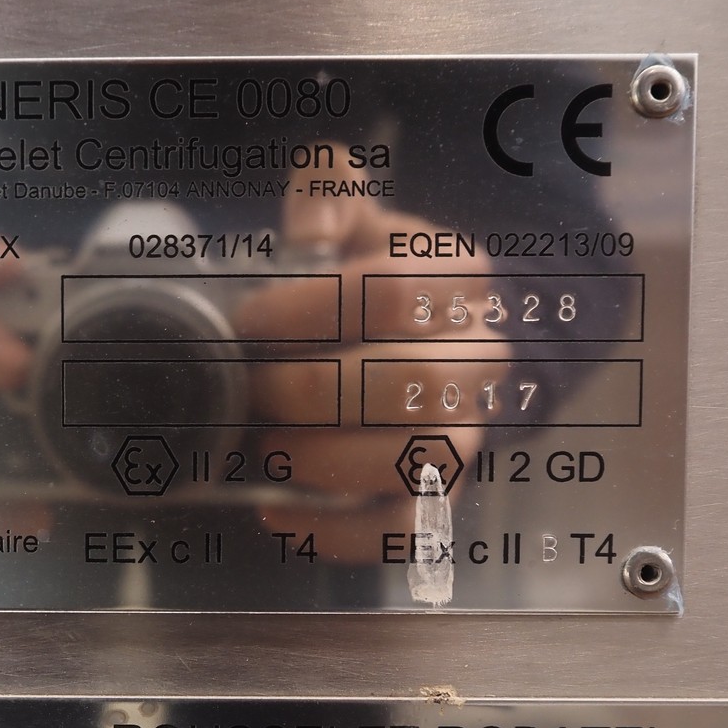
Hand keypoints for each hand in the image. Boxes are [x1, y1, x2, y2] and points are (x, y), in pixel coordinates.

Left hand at [235, 161, 508, 562]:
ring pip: (415, 458)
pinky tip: (277, 512)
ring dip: (324, 460)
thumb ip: (330, 196)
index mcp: (459, 279)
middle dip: (312, 391)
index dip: (308, 308)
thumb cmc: (372, 282)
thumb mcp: (354, 224)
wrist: (433, 345)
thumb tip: (317, 196)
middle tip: (249, 390)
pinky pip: (404, 527)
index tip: (247, 319)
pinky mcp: (442, 494)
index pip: (392, 291)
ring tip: (260, 449)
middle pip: (410, 383)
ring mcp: (468, 430)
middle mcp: (480, 356)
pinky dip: (337, 531)